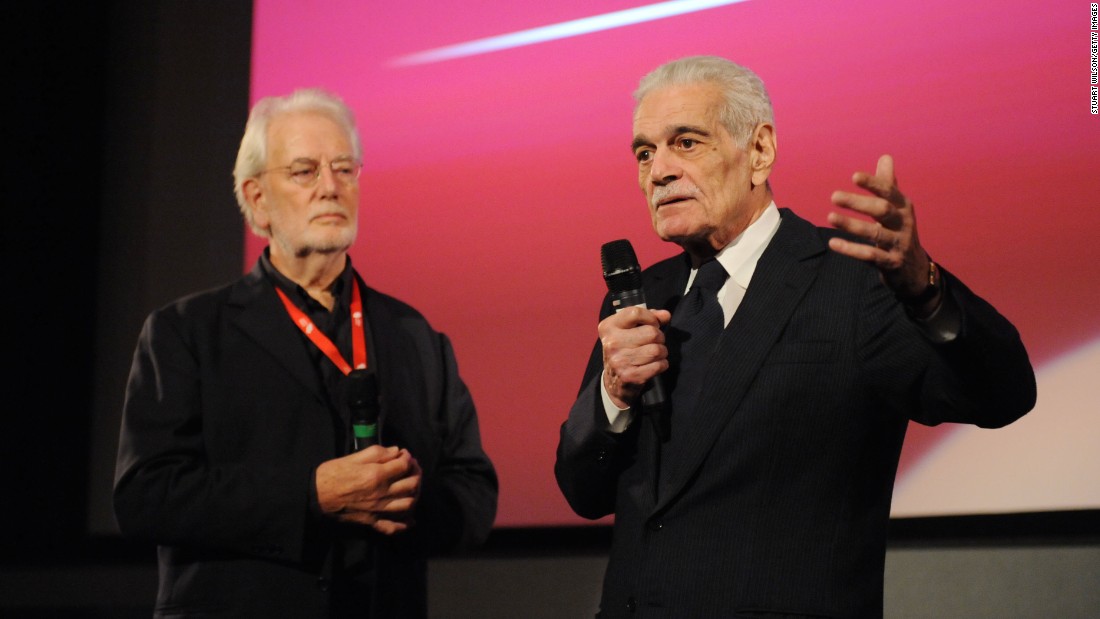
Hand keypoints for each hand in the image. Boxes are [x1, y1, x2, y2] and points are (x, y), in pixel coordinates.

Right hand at [315, 445, 421, 534]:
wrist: (316, 495)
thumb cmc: (332, 473)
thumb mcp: (353, 457)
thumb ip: (377, 453)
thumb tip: (396, 451)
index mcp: (376, 475)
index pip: (404, 465)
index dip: (407, 457)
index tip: (404, 454)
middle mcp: (381, 494)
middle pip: (411, 485)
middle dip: (416, 473)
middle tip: (411, 468)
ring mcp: (378, 509)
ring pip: (408, 505)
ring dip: (415, 495)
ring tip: (411, 487)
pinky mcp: (371, 521)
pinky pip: (393, 527)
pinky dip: (403, 524)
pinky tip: (409, 519)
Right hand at [599, 306, 671, 407]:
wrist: (614, 381)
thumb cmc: (624, 349)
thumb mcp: (629, 329)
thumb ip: (648, 318)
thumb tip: (665, 315)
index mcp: (608, 327)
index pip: (635, 313)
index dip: (651, 317)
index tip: (653, 324)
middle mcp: (611, 343)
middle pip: (652, 332)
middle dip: (659, 337)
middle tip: (653, 342)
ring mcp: (619, 361)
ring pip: (657, 350)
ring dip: (661, 352)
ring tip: (654, 354)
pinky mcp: (630, 376)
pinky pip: (659, 365)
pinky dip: (662, 364)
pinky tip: (654, 365)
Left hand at [827, 154, 937, 307]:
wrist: (914, 269)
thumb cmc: (900, 231)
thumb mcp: (897, 208)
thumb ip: (888, 184)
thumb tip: (885, 157)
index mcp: (903, 207)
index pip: (889, 191)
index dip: (873, 183)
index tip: (854, 176)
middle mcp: (903, 223)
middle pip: (882, 210)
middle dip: (858, 203)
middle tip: (833, 196)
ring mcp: (898, 244)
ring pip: (874, 234)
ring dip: (851, 225)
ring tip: (829, 217)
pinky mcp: (891, 263)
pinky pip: (870, 256)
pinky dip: (851, 250)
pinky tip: (833, 243)